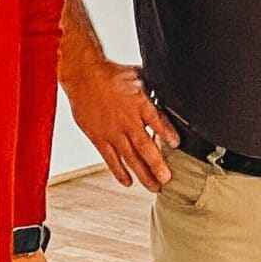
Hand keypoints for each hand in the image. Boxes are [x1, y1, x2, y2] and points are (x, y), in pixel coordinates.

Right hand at [66, 58, 176, 190]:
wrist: (84, 75)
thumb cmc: (111, 74)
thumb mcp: (139, 76)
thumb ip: (153, 88)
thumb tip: (168, 89)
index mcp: (140, 104)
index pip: (159, 122)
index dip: (169, 134)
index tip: (176, 145)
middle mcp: (128, 121)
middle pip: (146, 148)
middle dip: (158, 166)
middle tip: (167, 180)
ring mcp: (113, 132)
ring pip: (130, 158)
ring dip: (143, 174)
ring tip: (154, 187)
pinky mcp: (99, 138)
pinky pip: (111, 159)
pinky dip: (119, 172)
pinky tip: (128, 182)